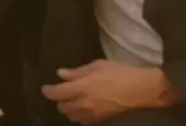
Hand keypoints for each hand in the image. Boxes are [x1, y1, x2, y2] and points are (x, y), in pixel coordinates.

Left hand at [40, 59, 173, 123]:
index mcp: (80, 88)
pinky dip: (79, 115)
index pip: (56, 93)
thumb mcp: (98, 66)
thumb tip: (61, 74)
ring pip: (71, 116)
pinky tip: (85, 108)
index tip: (46, 88)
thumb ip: (77, 72)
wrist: (139, 89)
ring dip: (69, 108)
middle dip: (60, 99)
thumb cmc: (119, 73)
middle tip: (64, 91)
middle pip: (62, 107)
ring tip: (73, 100)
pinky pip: (82, 121)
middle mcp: (82, 103)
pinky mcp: (99, 120)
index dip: (48, 91)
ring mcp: (90, 114)